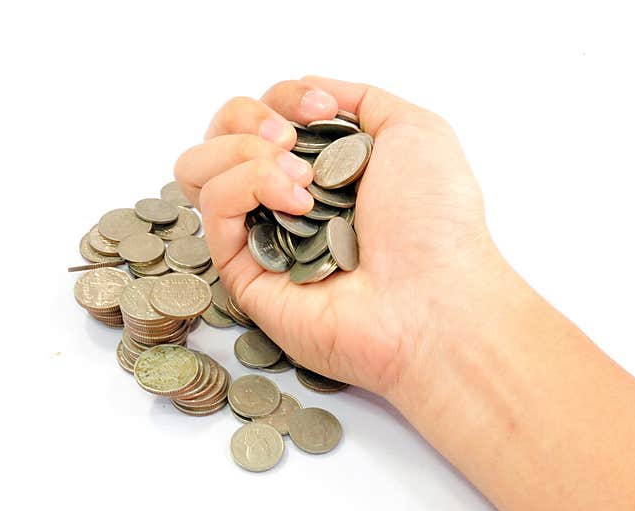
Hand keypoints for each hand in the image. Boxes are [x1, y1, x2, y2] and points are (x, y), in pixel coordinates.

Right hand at [175, 75, 501, 396]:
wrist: (433, 298)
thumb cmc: (437, 224)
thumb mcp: (415, 131)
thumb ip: (360, 100)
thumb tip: (310, 88)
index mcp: (323, 170)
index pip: (266, 117)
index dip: (283, 99)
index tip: (323, 114)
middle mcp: (285, 202)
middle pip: (220, 136)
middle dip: (246, 117)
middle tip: (291, 140)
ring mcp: (261, 237)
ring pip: (198, 168)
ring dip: (240, 150)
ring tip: (298, 178)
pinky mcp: (243, 273)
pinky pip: (212, 209)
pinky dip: (245, 184)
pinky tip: (296, 202)